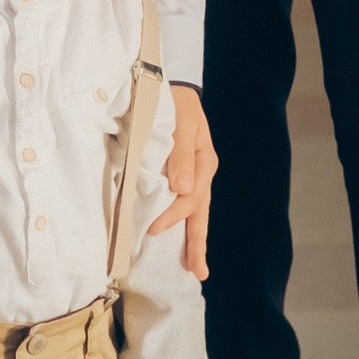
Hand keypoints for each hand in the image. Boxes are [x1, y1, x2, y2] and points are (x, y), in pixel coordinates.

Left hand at [151, 83, 215, 280]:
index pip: (190, 198)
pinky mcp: (185, 176)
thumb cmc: (175, 104)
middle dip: (197, 242)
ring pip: (197, 214)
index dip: (172, 216)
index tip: (153, 229)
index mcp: (204, 162)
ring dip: (196, 240)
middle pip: (200, 213)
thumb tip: (182, 189)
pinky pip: (188, 205)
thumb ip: (183, 154)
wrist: (172, 89)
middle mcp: (202, 173)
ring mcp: (195, 176)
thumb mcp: (183, 123)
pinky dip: (186, 225)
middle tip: (193, 269)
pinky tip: (183, 243)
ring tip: (197, 268)